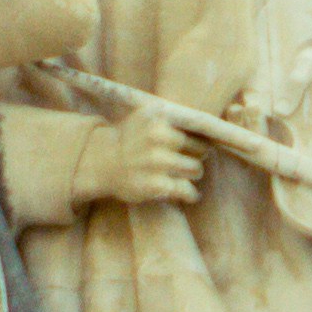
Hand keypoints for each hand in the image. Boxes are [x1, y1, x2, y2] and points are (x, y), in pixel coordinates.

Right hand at [69, 109, 202, 208]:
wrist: (101, 162)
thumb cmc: (131, 139)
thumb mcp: (147, 117)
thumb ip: (173, 118)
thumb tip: (210, 128)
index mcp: (158, 116)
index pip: (198, 126)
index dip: (203, 137)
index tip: (202, 143)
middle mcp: (157, 136)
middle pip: (201, 148)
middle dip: (198, 155)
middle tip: (190, 159)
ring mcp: (156, 160)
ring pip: (196, 169)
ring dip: (193, 173)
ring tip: (185, 175)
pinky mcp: (154, 184)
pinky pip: (186, 190)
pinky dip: (191, 194)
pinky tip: (189, 194)